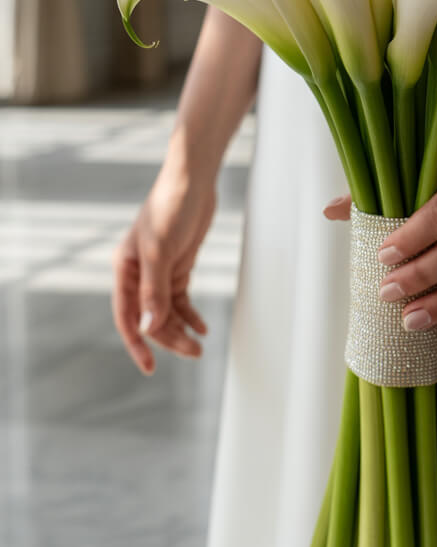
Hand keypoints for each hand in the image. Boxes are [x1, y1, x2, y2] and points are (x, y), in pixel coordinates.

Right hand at [111, 164, 214, 373]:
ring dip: (181, 329)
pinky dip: (190, 314)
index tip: (150, 367)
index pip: (127, 316)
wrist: (193, 180)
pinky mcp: (178, 266)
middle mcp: (138, 273)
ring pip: (167, 311)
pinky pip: (180, 299)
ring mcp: (159, 270)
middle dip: (170, 338)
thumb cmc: (170, 208)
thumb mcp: (160, 251)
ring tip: (200, 346)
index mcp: (124, 269)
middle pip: (151, 317)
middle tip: (194, 353)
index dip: (138, 344)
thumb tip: (150, 327)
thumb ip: (155, 290)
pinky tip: (202, 327)